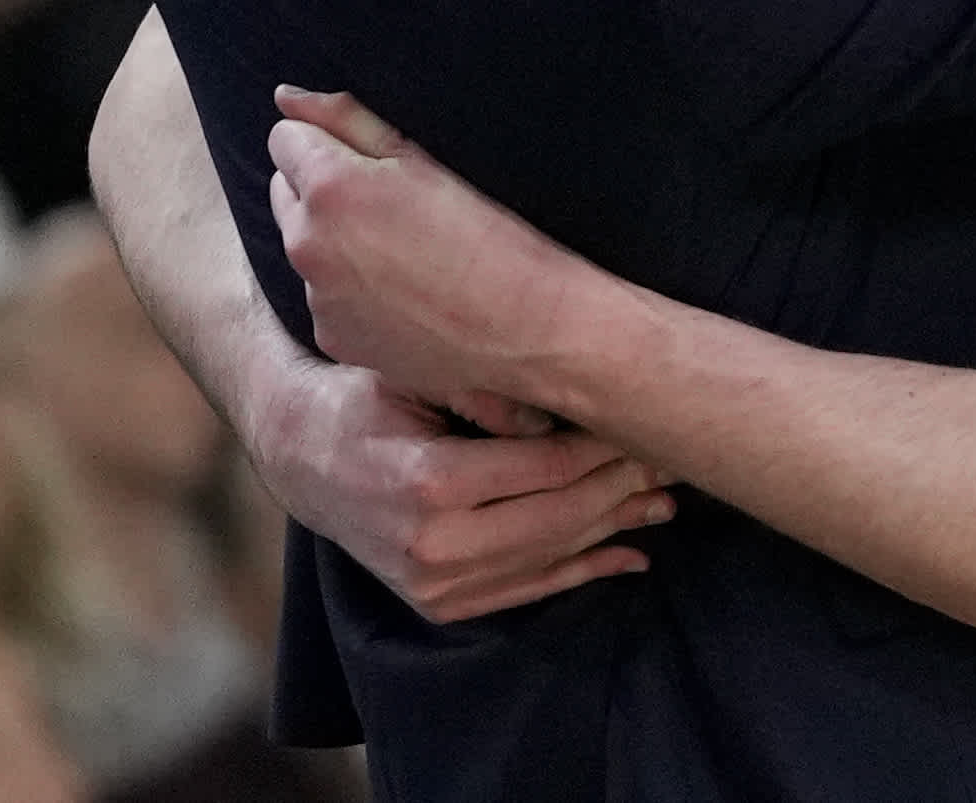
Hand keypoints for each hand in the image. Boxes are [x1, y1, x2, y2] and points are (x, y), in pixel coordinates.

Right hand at [240, 354, 671, 622]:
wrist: (302, 457)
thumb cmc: (364, 396)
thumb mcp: (413, 371)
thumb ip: (487, 390)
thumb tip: (564, 408)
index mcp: (430, 483)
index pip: (548, 467)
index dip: (608, 446)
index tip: (651, 422)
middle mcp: (434, 546)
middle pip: (561, 515)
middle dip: (625, 485)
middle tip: (673, 459)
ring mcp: (436, 585)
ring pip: (551, 556)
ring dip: (616, 529)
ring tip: (666, 501)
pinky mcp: (440, 604)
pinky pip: (528, 592)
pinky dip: (583, 572)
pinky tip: (628, 554)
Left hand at [268, 86, 598, 410]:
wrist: (525, 330)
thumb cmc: (490, 235)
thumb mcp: (426, 159)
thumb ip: (347, 119)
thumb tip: (285, 98)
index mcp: (330, 188)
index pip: (284, 138)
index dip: (328, 141)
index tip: (371, 159)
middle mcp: (307, 243)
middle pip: (283, 192)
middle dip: (319, 188)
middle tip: (387, 202)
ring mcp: (316, 297)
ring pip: (305, 246)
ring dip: (333, 240)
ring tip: (403, 252)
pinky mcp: (331, 337)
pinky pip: (325, 296)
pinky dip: (350, 289)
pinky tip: (404, 294)